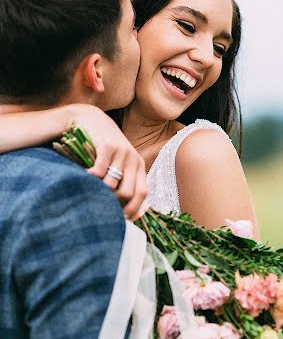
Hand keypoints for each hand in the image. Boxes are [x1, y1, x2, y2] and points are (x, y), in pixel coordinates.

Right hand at [65, 104, 147, 219]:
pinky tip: (83, 176)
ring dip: (98, 191)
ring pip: (112, 185)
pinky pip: (99, 173)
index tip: (120, 219)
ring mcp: (122, 151)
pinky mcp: (107, 146)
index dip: (132, 209)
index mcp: (139, 165)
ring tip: (89, 188)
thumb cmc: (102, 148)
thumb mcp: (116, 163)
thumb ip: (122, 181)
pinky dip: (89, 179)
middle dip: (112, 203)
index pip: (142, 194)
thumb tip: (124, 212)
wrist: (90, 119)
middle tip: (100, 202)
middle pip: (127, 193)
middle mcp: (134, 158)